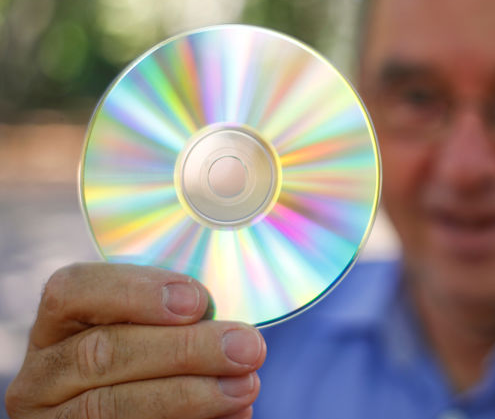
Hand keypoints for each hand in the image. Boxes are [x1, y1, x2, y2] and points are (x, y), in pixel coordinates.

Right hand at [4, 263, 265, 418]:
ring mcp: (54, 418)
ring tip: (246, 386)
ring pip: (110, 405)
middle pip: (102, 351)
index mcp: (60, 324)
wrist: (141, 408)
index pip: (74, 291)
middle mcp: (44, 372)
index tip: (198, 301)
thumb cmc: (157, 360)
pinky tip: (231, 415)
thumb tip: (235, 331)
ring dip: (190, 395)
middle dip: (184, 349)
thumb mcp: (155, 330)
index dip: (136, 291)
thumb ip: (179, 318)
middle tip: (247, 348)